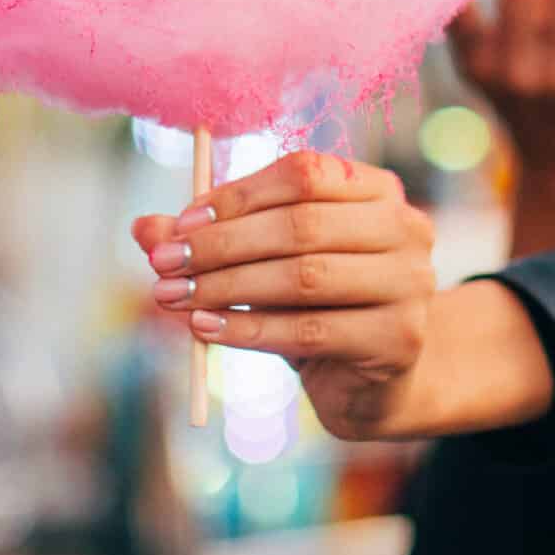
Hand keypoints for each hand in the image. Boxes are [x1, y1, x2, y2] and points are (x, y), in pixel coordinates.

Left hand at [135, 150, 443, 439]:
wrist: (375, 380)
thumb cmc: (317, 306)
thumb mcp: (268, 263)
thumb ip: (214, 239)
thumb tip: (144, 229)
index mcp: (377, 190)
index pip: (305, 173)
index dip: (239, 195)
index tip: (181, 222)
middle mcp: (405, 227)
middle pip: (302, 224)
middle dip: (222, 244)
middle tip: (163, 263)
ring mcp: (409, 284)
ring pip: (304, 277)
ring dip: (227, 286)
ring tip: (173, 297)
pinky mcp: (398, 338)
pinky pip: (310, 332)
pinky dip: (248, 329)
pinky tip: (205, 329)